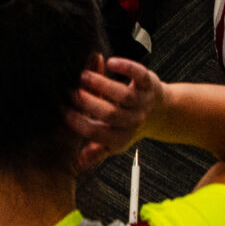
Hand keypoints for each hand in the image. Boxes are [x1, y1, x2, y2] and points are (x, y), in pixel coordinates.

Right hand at [67, 55, 163, 170]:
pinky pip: (138, 74)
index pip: (96, 132)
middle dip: (87, 102)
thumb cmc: (128, 124)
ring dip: (100, 84)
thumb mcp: (113, 139)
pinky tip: (110, 61)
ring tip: (83, 76)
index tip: (63, 109)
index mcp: (120, 137)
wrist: (160, 112)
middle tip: (71, 91)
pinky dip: (125, 67)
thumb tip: (78, 164)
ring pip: (122, 95)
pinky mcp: (148, 84)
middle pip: (109, 114)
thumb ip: (96, 148)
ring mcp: (142, 102)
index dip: (78, 122)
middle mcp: (133, 121)